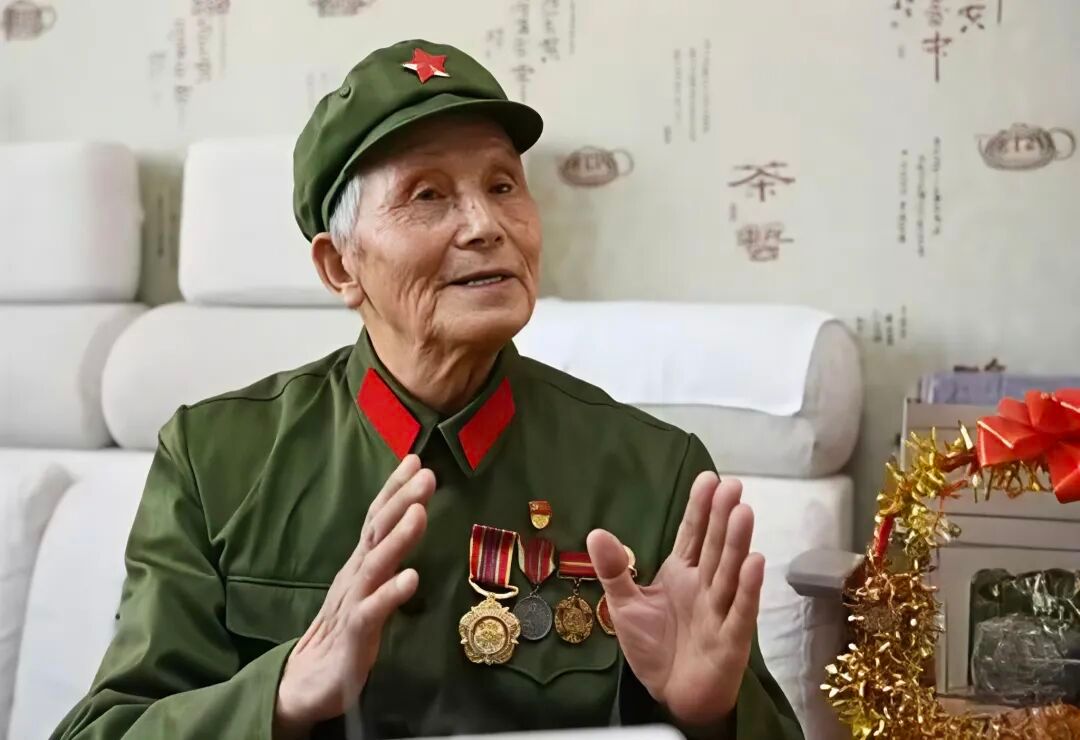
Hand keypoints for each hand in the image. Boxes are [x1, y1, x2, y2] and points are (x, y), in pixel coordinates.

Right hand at [273, 455, 435, 737]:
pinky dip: (391, 593)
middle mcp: (355, 575)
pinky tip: (412, 578)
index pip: (377, 518)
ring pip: (376, 564)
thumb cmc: (344, 632)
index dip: (395, 488)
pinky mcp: (354, 635)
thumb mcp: (367, 587)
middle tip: (426, 474)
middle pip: (377, 531)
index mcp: (360, 563)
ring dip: (399, 538)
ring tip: (420, 513)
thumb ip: (385, 555)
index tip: (416, 459)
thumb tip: (411, 520)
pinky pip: (372, 611)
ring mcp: (353, 602)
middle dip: (402, 500)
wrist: (306, 683)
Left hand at [586, 474, 763, 733]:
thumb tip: (596, 532)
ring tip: (743, 512)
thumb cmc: (654, 648)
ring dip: (737, 543)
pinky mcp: (731, 639)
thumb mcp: (624, 605)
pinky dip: (747, 588)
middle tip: (732, 485)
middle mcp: (705, 586)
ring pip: (729, 572)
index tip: (709, 478)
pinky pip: (740, 611)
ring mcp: (720, 611)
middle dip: (722, 517)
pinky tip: (755, 562)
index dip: (700, 508)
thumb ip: (614, 570)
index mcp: (681, 573)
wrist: (671, 695)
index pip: (692, 534)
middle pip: (714, 546)